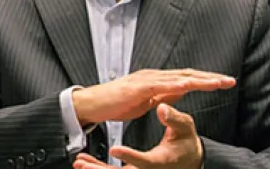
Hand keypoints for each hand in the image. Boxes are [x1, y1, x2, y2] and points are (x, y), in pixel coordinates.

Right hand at [72, 68, 234, 125]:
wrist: (92, 104)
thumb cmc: (116, 103)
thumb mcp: (145, 101)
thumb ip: (162, 94)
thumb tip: (179, 90)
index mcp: (157, 80)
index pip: (187, 78)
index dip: (206, 80)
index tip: (224, 83)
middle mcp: (154, 76)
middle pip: (187, 74)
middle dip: (210, 78)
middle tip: (230, 80)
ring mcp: (146, 79)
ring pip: (178, 77)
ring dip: (199, 79)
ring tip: (217, 82)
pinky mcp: (136, 87)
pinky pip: (159, 85)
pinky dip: (174, 84)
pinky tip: (188, 85)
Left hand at [73, 104, 201, 168]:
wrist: (189, 160)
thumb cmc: (186, 143)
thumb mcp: (185, 128)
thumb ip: (174, 118)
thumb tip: (162, 107)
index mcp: (162, 161)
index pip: (145, 162)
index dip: (130, 156)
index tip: (115, 149)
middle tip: (83, 164)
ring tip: (80, 162)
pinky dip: (99, 168)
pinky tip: (84, 161)